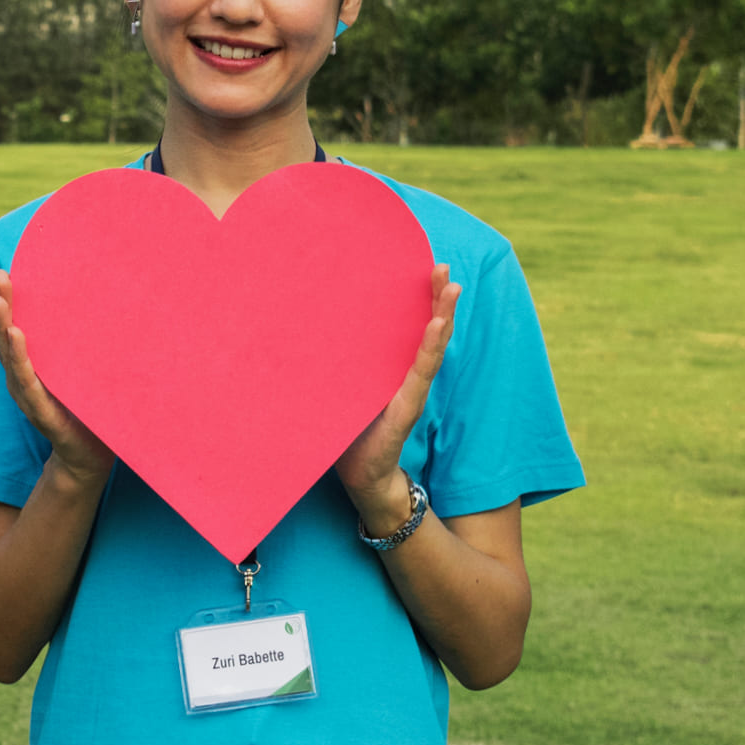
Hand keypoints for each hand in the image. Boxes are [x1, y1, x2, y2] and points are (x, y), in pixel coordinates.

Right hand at [0, 272, 113, 485]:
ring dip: (3, 326)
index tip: (5, 273)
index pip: (14, 330)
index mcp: (30, 368)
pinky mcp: (40, 411)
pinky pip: (27, 381)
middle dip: (2, 306)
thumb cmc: (87, 413)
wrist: (89, 457)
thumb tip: (106, 308)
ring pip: (9, 356)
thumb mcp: (82, 374)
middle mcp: (22, 379)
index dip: (9, 303)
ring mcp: (28, 395)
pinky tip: (17, 335)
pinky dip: (20, 357)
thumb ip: (82, 349)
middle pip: (5, 337)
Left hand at [335, 265, 457, 536]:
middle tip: (443, 266)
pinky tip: (439, 324)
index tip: (424, 268)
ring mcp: (411, 391)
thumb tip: (293, 332)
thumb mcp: (339, 393)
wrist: (362, 478)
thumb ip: (333, 367)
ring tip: (452, 289)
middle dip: (437, 297)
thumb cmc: (349, 435)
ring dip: (443, 315)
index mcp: (391, 371)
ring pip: (432, 346)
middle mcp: (407, 377)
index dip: (418, 299)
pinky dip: (431, 347)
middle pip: (427, 329)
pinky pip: (421, 372)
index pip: (409, 328)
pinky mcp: (407, 407)